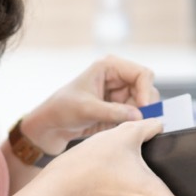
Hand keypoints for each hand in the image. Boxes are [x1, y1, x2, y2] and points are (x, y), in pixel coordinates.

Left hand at [22, 56, 161, 154]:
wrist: (48, 127)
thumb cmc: (61, 109)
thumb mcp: (87, 109)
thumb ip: (114, 112)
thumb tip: (140, 116)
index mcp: (109, 67)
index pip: (142, 73)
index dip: (146, 90)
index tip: (143, 108)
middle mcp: (117, 78)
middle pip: (146, 89)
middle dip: (145, 105)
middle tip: (138, 121)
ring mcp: (118, 95)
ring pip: (144, 104)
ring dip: (139, 116)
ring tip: (124, 126)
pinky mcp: (118, 110)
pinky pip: (136, 116)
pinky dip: (134, 123)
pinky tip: (121, 128)